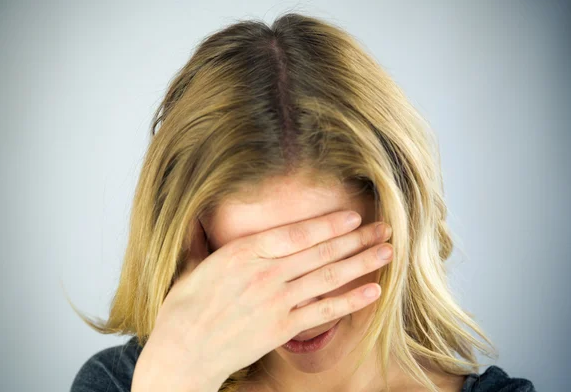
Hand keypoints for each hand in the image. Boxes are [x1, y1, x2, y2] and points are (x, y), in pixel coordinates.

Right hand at [132, 210, 392, 390]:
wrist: (183, 354)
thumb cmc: (184, 310)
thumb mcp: (189, 267)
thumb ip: (200, 240)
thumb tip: (195, 219)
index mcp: (242, 253)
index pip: (295, 234)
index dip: (327, 224)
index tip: (352, 216)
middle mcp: (265, 274)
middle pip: (320, 252)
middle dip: (355, 239)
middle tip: (384, 228)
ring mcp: (276, 303)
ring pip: (327, 278)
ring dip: (361, 263)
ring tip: (387, 252)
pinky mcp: (282, 329)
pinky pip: (324, 312)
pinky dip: (350, 302)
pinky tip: (373, 291)